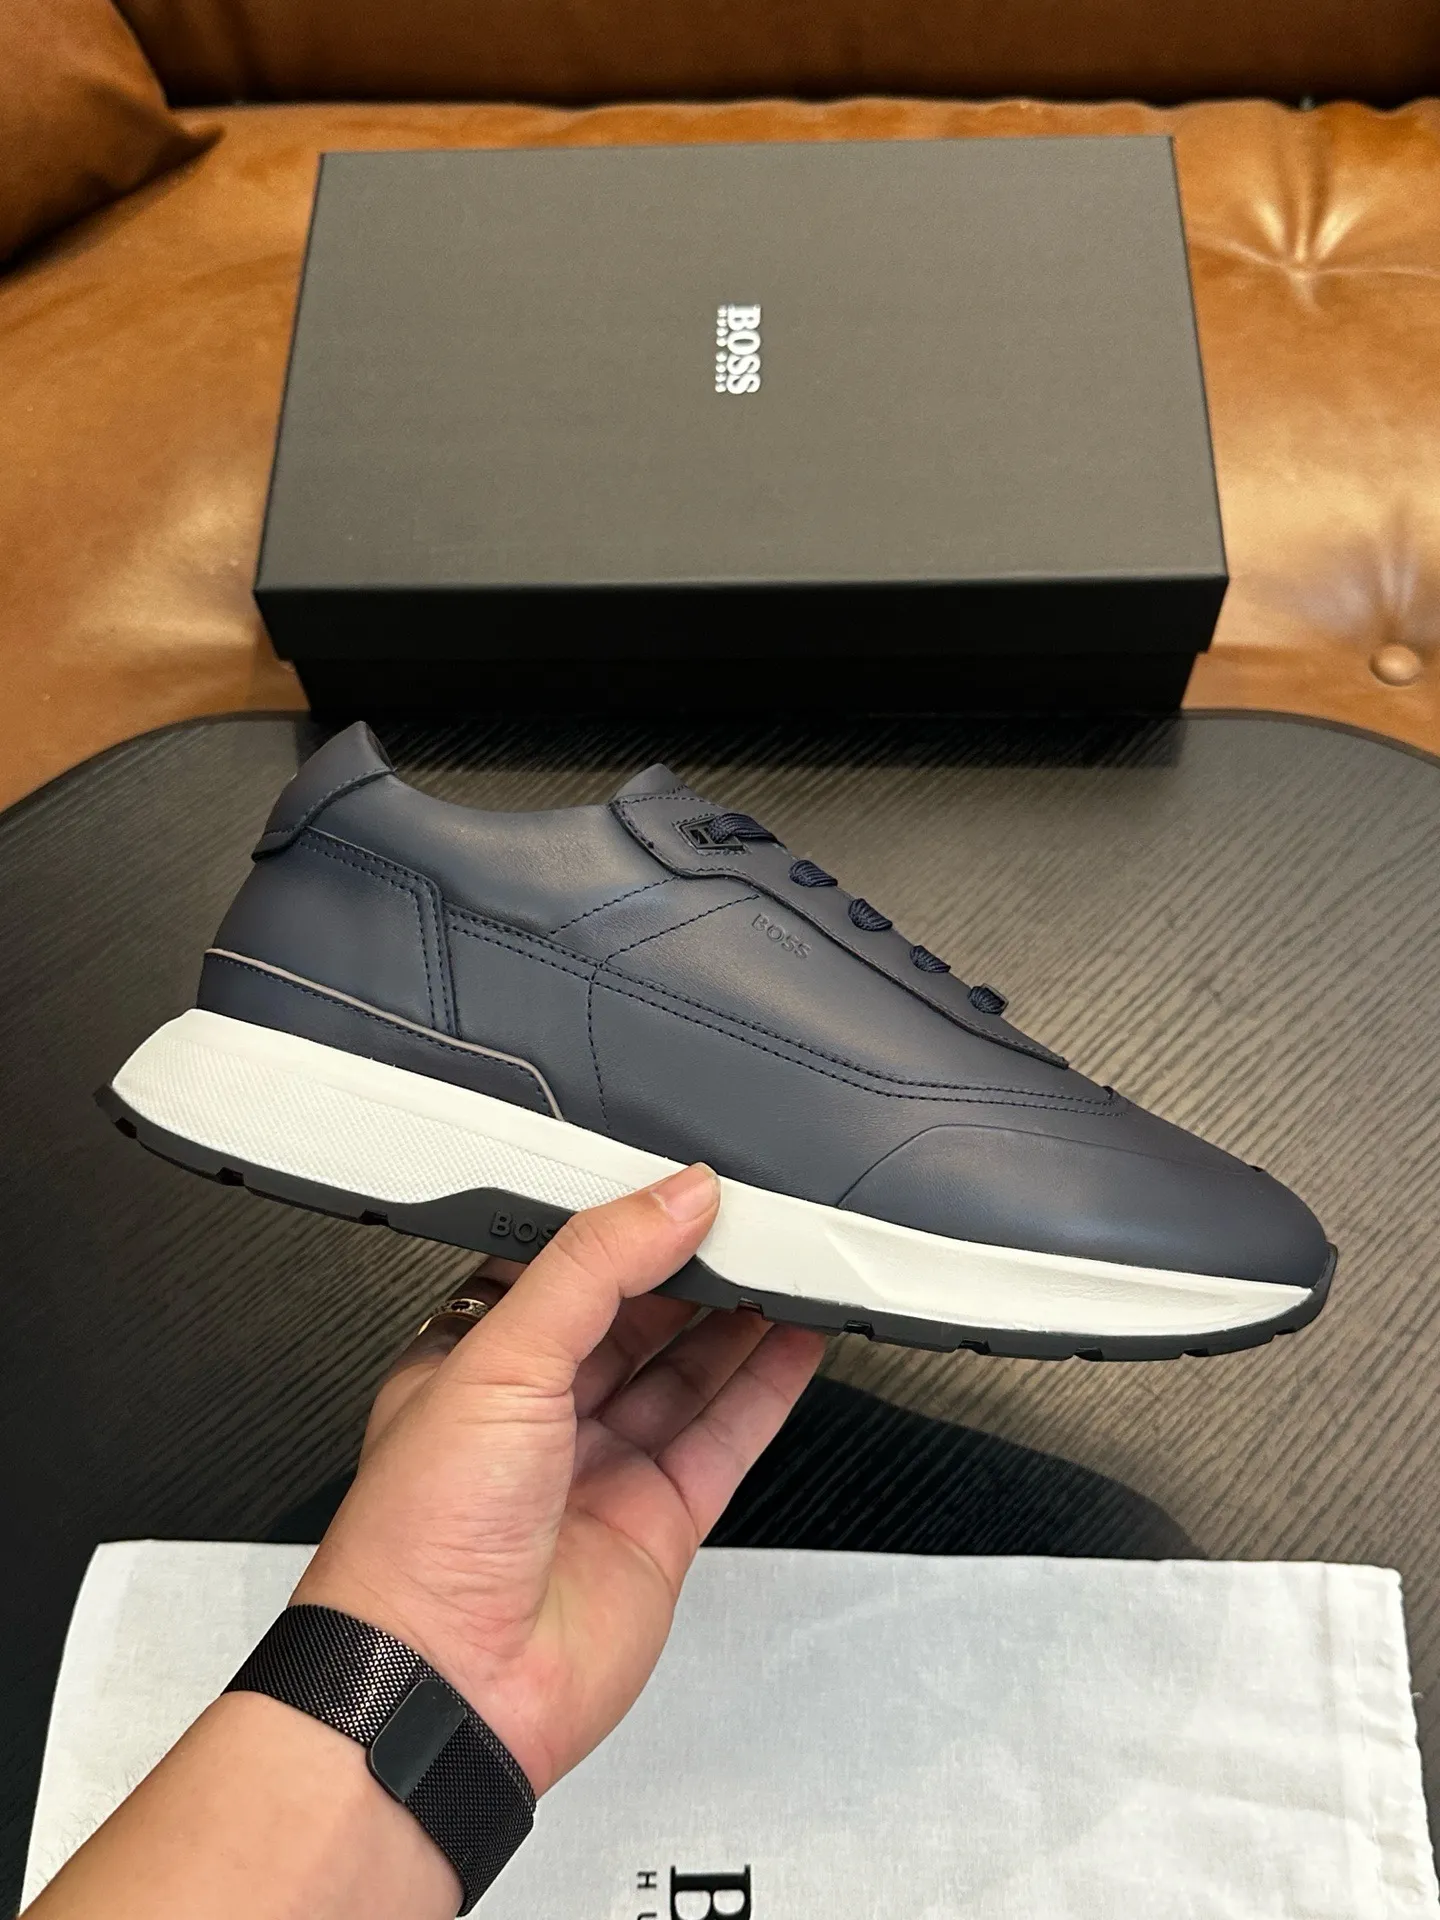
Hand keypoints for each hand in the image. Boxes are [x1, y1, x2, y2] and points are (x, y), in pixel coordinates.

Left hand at [293, 1164, 825, 1796]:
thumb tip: (674, 1197)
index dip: (625, 1225)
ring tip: (792, 1261)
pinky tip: (797, 1339)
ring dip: (741, 1318)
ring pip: (688, 1372)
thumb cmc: (418, 1539)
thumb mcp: (499, 1356)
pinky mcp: (658, 1521)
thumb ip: (594, 1265)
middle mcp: (538, 1414)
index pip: (565, 1267)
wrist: (445, 1686)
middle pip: (636, 1317)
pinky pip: (725, 1436)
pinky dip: (767, 1386)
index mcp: (475, 1360)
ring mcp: (601, 1468)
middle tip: (753, 1218)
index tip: (683, 1188)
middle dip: (693, 1267)